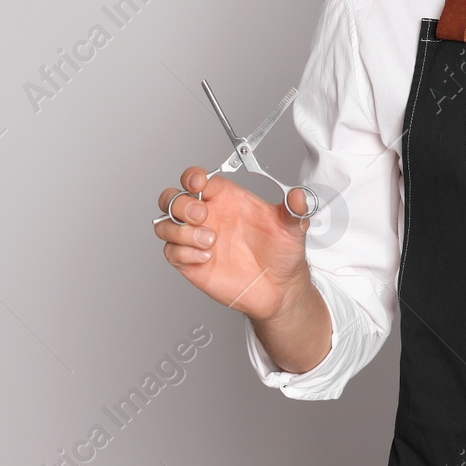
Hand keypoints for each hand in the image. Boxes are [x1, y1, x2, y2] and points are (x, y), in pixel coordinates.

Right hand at [153, 166, 316, 321]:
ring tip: (210, 241)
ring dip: (181, 230)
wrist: (280, 288)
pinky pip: (171, 252)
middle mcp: (209, 216)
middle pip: (172, 198)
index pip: (197, 178)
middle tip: (203, 214)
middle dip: (181, 203)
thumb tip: (300, 195)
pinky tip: (207, 257)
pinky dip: (184, 252)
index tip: (199, 183)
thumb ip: (296, 210)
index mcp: (227, 199)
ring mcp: (197, 239)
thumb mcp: (293, 228)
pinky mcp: (192, 263)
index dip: (192, 177)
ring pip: (165, 224)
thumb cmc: (282, 253)